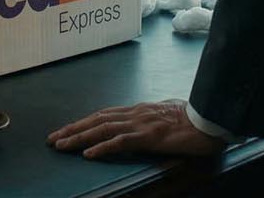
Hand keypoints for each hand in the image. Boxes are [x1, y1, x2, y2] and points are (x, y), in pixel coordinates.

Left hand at [47, 99, 226, 159]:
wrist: (211, 120)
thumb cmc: (194, 120)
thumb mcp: (167, 117)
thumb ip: (151, 120)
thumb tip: (143, 125)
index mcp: (139, 110)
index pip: (104, 114)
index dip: (83, 122)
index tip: (66, 130)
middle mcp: (136, 113)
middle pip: (97, 119)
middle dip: (73, 129)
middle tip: (52, 139)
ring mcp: (141, 123)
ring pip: (103, 129)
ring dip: (79, 138)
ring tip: (61, 146)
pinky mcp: (149, 136)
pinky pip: (120, 142)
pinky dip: (102, 147)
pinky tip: (88, 154)